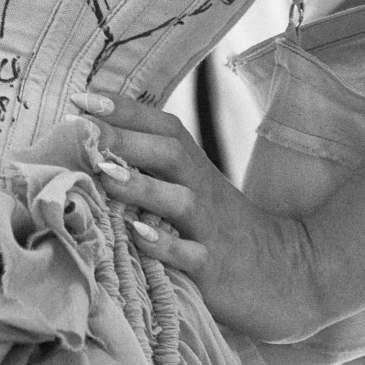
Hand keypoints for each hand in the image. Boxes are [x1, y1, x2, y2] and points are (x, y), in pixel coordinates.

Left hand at [72, 90, 316, 345]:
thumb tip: (89, 138)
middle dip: (124, 137)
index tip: (79, 95)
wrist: (285, 269)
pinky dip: (164, 246)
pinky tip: (138, 235)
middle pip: (168, 152)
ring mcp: (209, 228)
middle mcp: (200, 188)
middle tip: (81, 127)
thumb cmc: (216, 221)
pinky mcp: (214, 267)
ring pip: (178, 200)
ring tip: (104, 173)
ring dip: (140, 186)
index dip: (122, 108)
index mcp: (191, 164)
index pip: (159, 125)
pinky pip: (190, 255)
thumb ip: (148, 161)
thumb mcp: (188, 184)